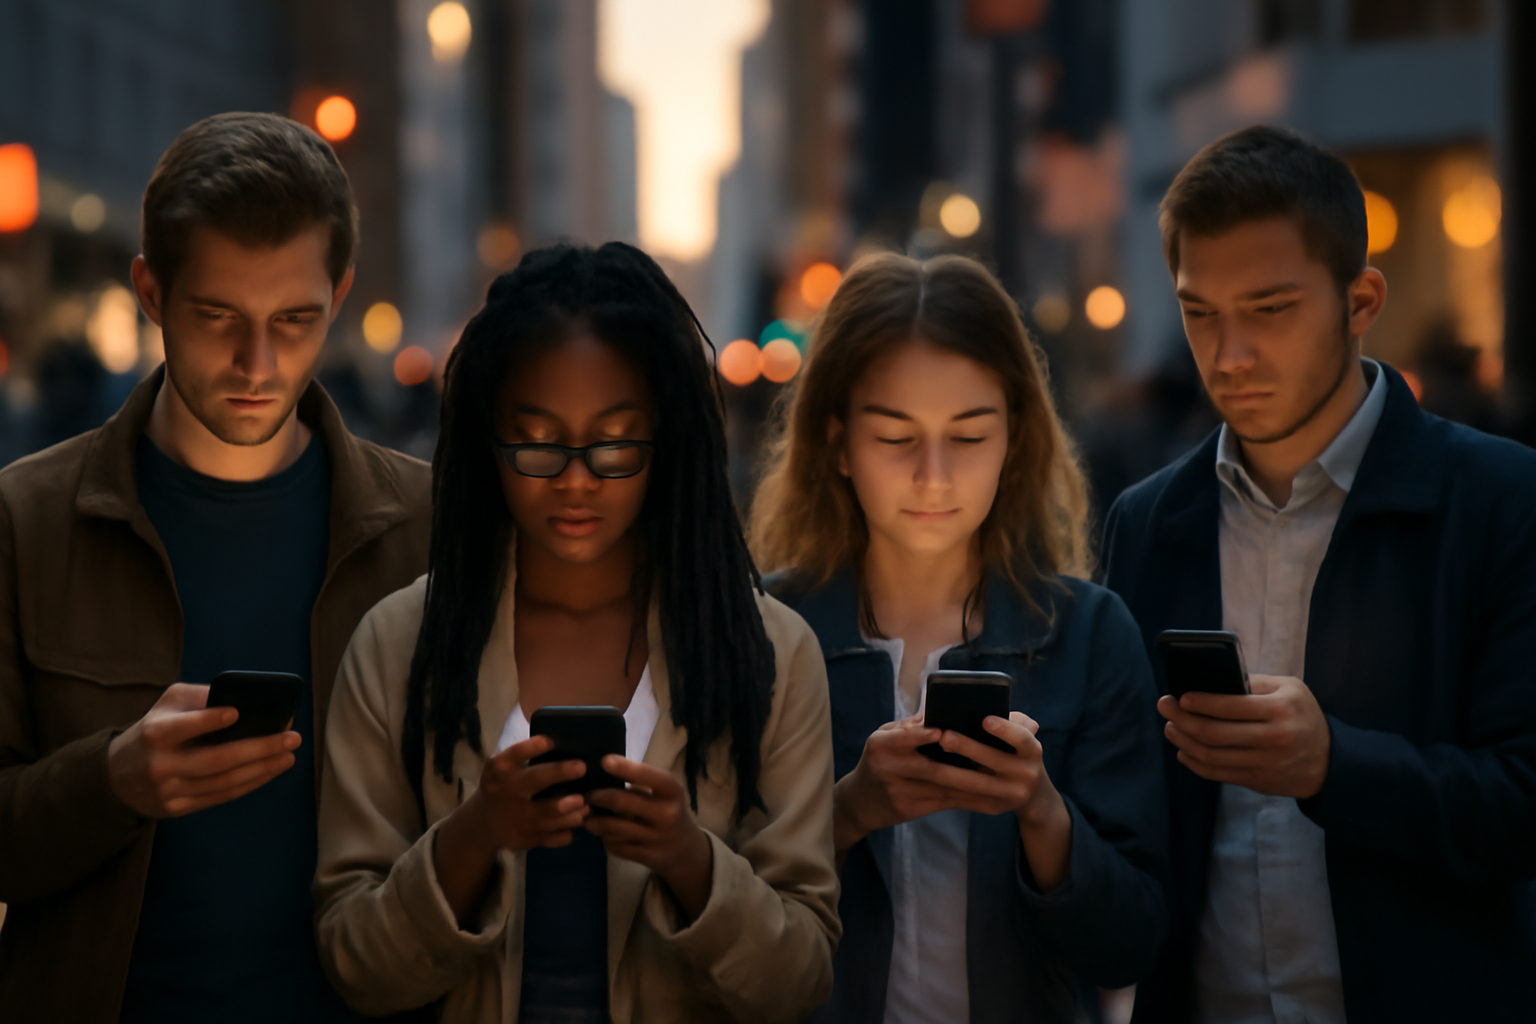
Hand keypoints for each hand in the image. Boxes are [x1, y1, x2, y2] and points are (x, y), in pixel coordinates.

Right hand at [107, 682, 300, 817]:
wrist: (117, 775)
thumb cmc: (154, 729)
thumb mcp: (168, 705)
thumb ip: (201, 698)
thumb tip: (246, 700)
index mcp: (155, 733)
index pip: (185, 726)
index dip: (210, 720)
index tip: (237, 713)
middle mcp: (161, 764)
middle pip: (218, 759)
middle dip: (260, 748)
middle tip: (292, 738)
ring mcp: (169, 790)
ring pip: (225, 782)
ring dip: (263, 769)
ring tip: (288, 755)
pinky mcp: (178, 808)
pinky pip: (221, 796)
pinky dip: (250, 783)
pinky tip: (270, 770)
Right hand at [433, 735, 591, 926]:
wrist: (483, 823)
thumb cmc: (503, 786)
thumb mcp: (504, 768)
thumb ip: (526, 756)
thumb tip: (562, 739)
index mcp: (499, 770)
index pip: (514, 754)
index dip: (532, 747)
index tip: (551, 741)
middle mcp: (506, 792)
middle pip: (535, 780)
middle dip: (559, 772)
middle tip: (582, 767)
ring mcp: (515, 819)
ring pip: (550, 813)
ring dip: (573, 808)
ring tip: (586, 803)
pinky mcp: (525, 840)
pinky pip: (553, 837)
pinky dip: (568, 830)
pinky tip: (577, 821)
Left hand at [585, 757, 713, 920]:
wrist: (685, 849)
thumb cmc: (669, 810)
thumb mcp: (664, 793)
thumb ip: (641, 785)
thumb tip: (604, 778)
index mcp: (672, 791)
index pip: (646, 776)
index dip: (624, 768)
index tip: (604, 761)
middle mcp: (666, 814)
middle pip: (621, 802)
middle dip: (597, 797)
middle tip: (585, 796)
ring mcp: (656, 838)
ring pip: (613, 828)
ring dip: (595, 821)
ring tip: (587, 817)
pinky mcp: (646, 856)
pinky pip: (616, 845)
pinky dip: (605, 838)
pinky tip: (603, 833)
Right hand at [836, 714, 1056, 841]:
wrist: (858, 801)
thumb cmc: (879, 759)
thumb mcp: (885, 736)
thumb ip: (912, 726)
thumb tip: (946, 710)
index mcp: (881, 744)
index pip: (903, 737)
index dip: (922, 736)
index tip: (942, 732)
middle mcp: (887, 768)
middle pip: (932, 768)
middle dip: (965, 767)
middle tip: (993, 763)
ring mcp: (899, 792)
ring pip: (944, 789)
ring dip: (976, 788)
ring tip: (1003, 785)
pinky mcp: (909, 810)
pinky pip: (946, 804)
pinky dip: (970, 802)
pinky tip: (992, 801)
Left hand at [931, 712, 1057, 819]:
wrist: (1032, 792)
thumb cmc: (1018, 751)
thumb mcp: (1022, 733)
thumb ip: (1010, 721)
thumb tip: (981, 711)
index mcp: (1032, 751)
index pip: (1021, 738)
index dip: (1004, 729)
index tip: (985, 719)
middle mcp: (1027, 774)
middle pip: (995, 760)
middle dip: (967, 748)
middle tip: (944, 736)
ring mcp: (1012, 795)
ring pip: (977, 784)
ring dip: (951, 772)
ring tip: (930, 759)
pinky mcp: (994, 807)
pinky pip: (969, 798)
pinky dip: (949, 787)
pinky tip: (931, 779)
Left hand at [1159, 674, 1331, 797]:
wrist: (1329, 761)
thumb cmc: (1303, 716)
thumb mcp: (1290, 689)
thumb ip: (1255, 683)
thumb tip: (1213, 678)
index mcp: (1280, 709)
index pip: (1231, 706)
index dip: (1200, 702)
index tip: (1180, 696)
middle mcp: (1272, 738)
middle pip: (1215, 732)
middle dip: (1182, 719)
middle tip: (1164, 707)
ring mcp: (1264, 763)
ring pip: (1212, 755)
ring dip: (1184, 741)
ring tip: (1170, 728)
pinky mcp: (1257, 781)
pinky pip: (1218, 774)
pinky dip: (1195, 763)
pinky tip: (1184, 752)